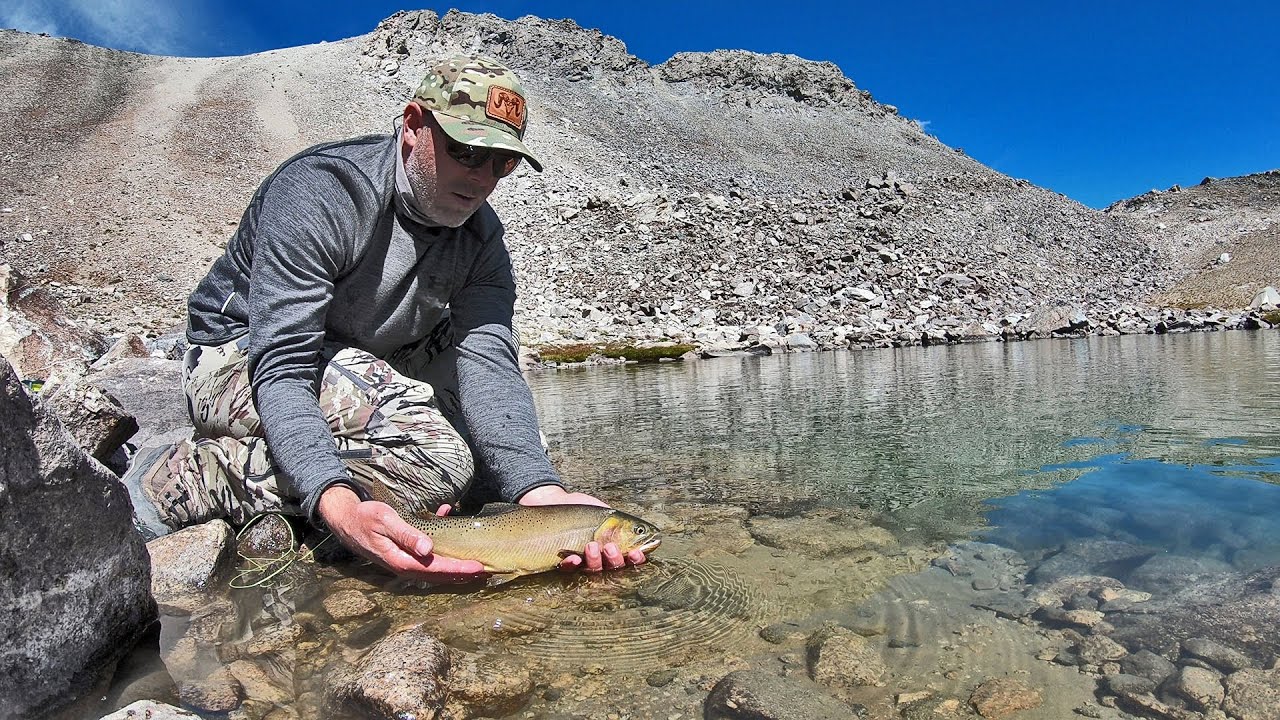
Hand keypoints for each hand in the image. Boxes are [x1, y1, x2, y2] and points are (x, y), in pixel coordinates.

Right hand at [318, 485, 487, 582]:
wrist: (346, 520)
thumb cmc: (365, 518)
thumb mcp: (386, 521)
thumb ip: (406, 535)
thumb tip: (428, 549)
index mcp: (400, 560)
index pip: (436, 568)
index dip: (458, 569)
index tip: (478, 568)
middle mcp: (403, 565)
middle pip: (439, 574)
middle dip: (462, 574)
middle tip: (486, 571)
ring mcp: (403, 562)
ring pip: (435, 568)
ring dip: (455, 566)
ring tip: (476, 565)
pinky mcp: (403, 555)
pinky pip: (426, 556)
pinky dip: (441, 547)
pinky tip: (447, 523)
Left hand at [517, 485, 648, 571]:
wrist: (555, 501)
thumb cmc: (583, 508)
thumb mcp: (605, 513)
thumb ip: (620, 524)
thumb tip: (640, 530)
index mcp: (616, 546)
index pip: (631, 558)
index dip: (637, 559)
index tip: (637, 552)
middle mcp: (602, 558)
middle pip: (614, 568)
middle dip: (615, 560)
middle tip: (610, 547)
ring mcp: (583, 561)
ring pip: (594, 570)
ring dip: (595, 561)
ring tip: (591, 546)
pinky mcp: (563, 561)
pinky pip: (569, 569)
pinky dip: (572, 564)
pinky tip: (573, 558)